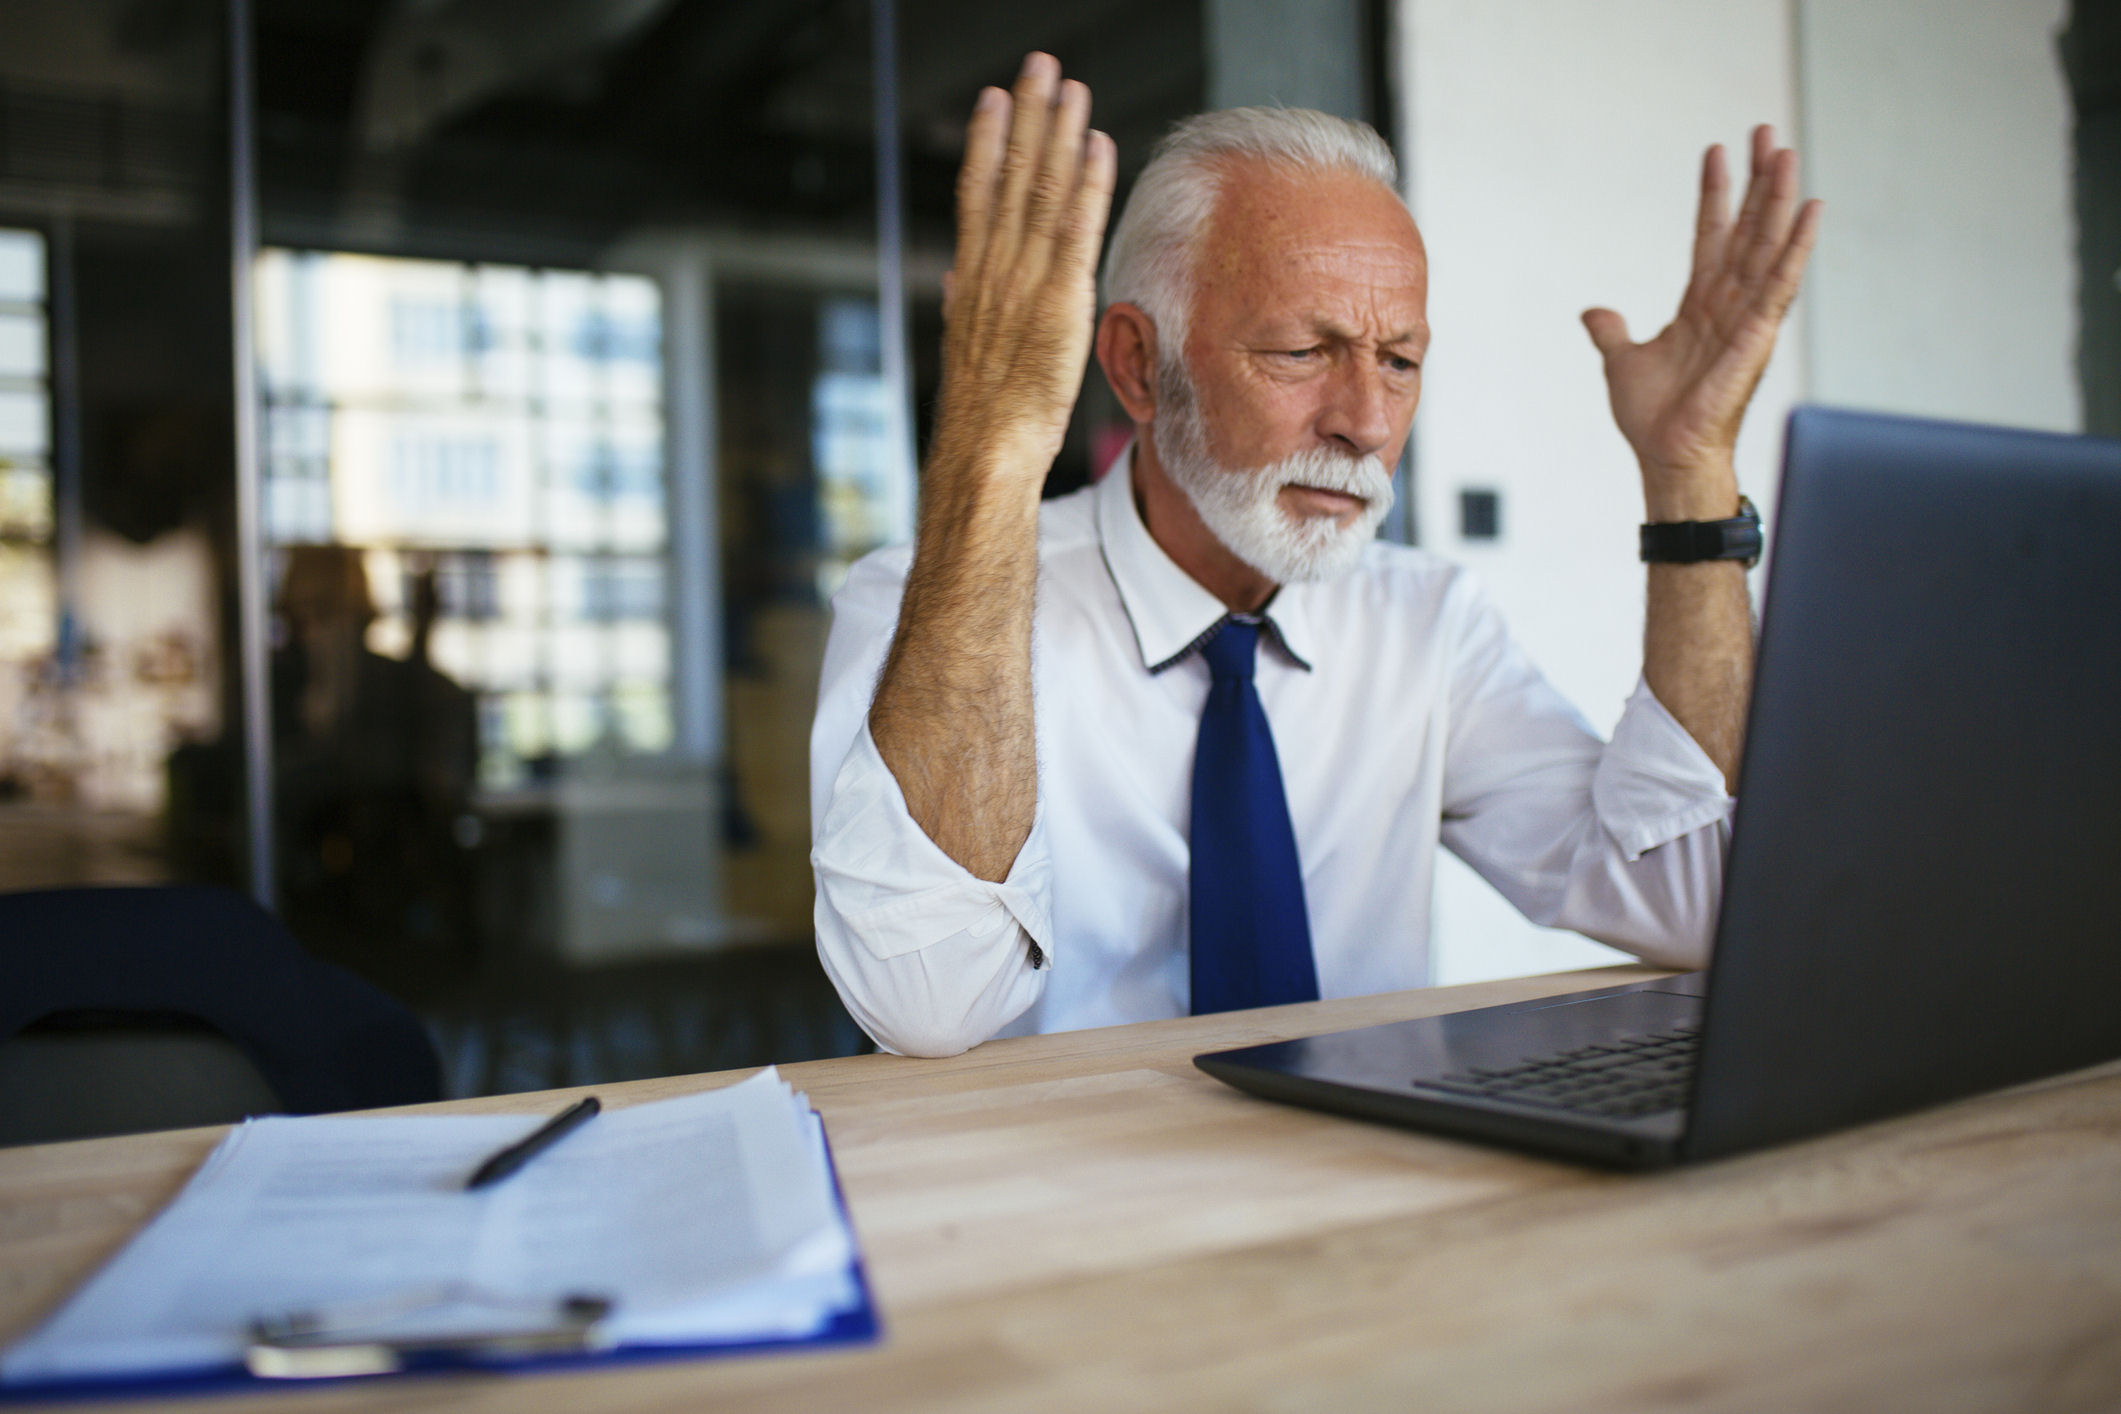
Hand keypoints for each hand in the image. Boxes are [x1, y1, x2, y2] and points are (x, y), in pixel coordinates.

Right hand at [929, 53, 1116, 489]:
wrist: (985, 452)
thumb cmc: (981, 417)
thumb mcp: (965, 350)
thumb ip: (963, 307)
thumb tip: (954, 283)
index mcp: (970, 279)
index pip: (976, 194)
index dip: (986, 142)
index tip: (994, 98)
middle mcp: (993, 269)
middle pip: (1008, 176)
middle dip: (1026, 117)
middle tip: (1039, 66)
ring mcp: (1024, 282)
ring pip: (1040, 191)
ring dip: (1058, 135)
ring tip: (1070, 88)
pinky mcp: (1058, 301)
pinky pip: (1073, 230)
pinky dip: (1085, 185)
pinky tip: (1096, 146)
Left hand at [1582, 126, 1822, 520]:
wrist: (1666, 456)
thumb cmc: (1653, 417)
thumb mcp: (1623, 362)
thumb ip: (1612, 332)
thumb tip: (1594, 313)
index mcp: (1700, 304)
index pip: (1710, 236)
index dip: (1714, 194)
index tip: (1716, 151)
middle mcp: (1729, 303)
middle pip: (1747, 228)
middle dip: (1756, 181)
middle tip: (1764, 131)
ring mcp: (1746, 316)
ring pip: (1767, 244)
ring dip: (1777, 198)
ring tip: (1785, 151)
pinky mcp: (1758, 335)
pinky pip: (1781, 283)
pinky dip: (1796, 246)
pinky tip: (1811, 209)